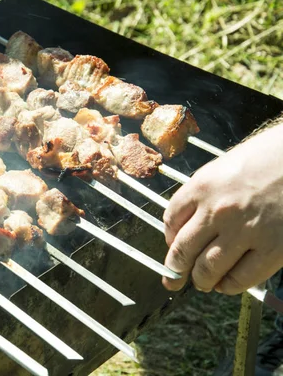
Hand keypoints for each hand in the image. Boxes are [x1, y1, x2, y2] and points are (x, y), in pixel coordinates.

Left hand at [162, 123, 282, 294]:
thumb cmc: (272, 156)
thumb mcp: (229, 165)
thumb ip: (208, 192)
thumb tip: (194, 218)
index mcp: (203, 186)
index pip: (171, 219)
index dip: (169, 237)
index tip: (172, 244)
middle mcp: (218, 211)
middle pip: (183, 249)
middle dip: (175, 269)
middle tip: (173, 279)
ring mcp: (245, 232)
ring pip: (208, 268)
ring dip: (201, 280)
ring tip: (202, 283)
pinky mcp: (273, 249)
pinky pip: (242, 277)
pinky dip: (229, 285)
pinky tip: (226, 284)